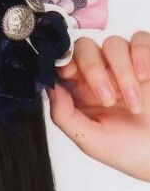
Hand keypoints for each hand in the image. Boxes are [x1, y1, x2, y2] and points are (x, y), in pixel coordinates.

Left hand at [47, 31, 149, 181]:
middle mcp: (99, 75)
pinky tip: (144, 77)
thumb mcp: (88, 139)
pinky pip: (140, 40)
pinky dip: (141, 54)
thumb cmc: (125, 150)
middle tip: (108, 99)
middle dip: (93, 69)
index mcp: (79, 92)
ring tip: (133, 104)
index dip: (62, 62)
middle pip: (85, 48)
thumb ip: (64, 115)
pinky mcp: (147, 60)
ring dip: (122, 73)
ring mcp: (124, 66)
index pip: (64, 64)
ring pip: (113, 44)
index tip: (68, 73)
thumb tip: (50, 87)